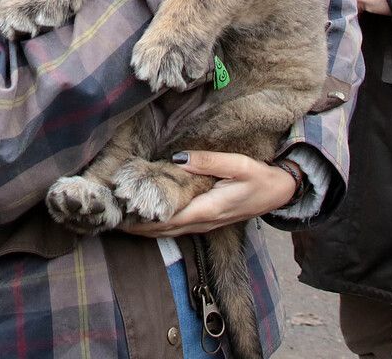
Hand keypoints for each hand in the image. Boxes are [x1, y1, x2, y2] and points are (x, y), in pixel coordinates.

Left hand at [119, 151, 296, 236]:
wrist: (280, 193)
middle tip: (111, 221)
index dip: (143, 220)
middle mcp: (204, 222)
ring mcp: (205, 224)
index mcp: (209, 209)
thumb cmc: (260, 177)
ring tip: (121, 224)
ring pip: (169, 232)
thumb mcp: (238, 164)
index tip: (121, 215)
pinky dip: (158, 228)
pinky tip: (146, 223)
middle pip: (164, 230)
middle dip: (137, 228)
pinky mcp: (206, 221)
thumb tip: (178, 159)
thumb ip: (209, 162)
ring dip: (145, 230)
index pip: (169, 219)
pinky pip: (177, 228)